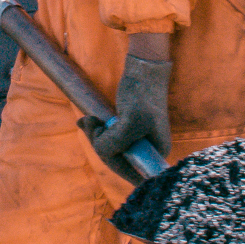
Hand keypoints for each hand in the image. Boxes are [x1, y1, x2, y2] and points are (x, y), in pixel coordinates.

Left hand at [84, 52, 171, 183]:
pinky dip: (97, 131)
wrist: (142, 70)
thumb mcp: (129, 122)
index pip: (131, 173)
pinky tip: (88, 121)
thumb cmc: (142, 95)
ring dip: (95, 136)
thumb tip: (99, 150)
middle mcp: (148, 151)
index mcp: (156, 153)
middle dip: (99, 144)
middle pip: (117, 161)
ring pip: (110, 149)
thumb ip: (114, 143)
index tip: (101, 143)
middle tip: (90, 124)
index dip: (112, 162)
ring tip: (88, 119)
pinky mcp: (127, 132)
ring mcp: (137, 142)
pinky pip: (109, 139)